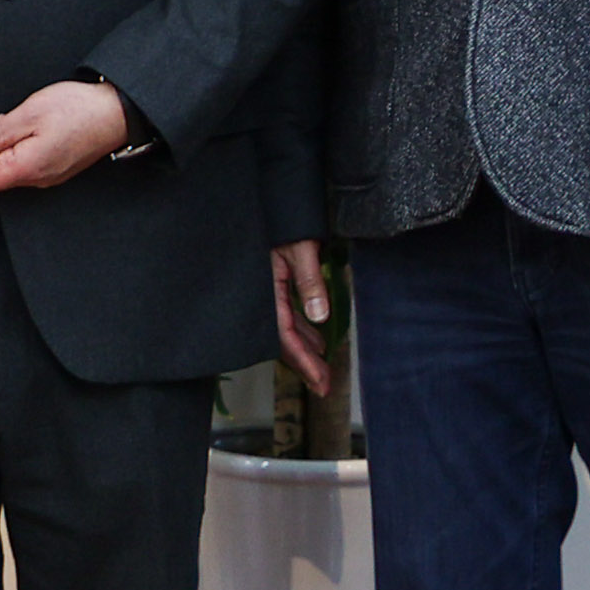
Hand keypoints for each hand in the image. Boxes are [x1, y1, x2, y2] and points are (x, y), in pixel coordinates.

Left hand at [0, 79, 129, 196]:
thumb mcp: (29, 113)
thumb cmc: (80, 111)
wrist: (115, 113)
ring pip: (12, 168)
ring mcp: (49, 174)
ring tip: (14, 123)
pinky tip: (28, 128)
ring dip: (3, 148)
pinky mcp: (57, 166)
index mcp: (27, 166)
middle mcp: (38, 177)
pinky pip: (28, 163)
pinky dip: (19, 148)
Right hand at [270, 239, 336, 395]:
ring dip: (305, 350)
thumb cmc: (284, 224)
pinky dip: (303, 331)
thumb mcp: (300, 251)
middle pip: (283, 341)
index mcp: (268, 293)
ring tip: (324, 368)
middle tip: (323, 386)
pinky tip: (318, 340)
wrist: (271, 203)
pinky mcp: (274, 288)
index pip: (285, 337)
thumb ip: (310, 283)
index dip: (303, 362)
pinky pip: (287, 316)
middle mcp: (265, 298)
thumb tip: (320, 316)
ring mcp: (268, 294)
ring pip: (286, 331)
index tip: (320, 382)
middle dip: (305, 365)